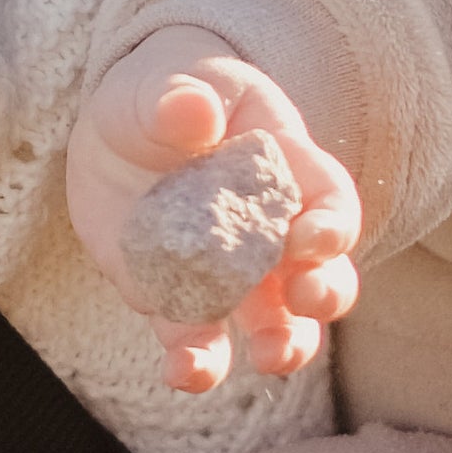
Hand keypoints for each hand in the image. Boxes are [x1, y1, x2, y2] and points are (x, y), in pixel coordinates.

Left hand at [68, 42, 363, 397]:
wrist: (119, 129)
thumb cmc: (165, 90)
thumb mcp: (168, 80)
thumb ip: (180, 97)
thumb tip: (194, 111)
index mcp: (286, 168)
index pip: (329, 200)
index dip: (331, 224)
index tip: (310, 237)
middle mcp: (271, 232)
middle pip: (323, 273)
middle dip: (326, 292)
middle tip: (308, 298)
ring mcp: (228, 274)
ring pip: (276, 322)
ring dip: (285, 344)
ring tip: (272, 357)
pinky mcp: (178, 300)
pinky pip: (198, 340)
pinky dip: (198, 362)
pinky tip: (185, 373)